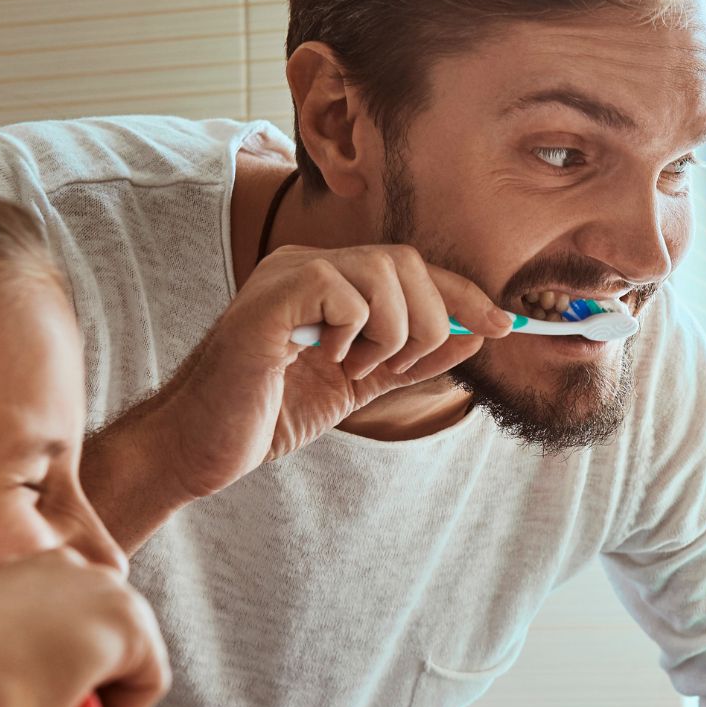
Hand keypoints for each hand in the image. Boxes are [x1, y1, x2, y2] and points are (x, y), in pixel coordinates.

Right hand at [0, 551, 169, 706]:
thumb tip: (30, 700)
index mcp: (8, 573)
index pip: (58, 626)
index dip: (57, 679)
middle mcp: (59, 565)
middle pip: (97, 642)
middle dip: (83, 700)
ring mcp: (100, 586)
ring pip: (123, 668)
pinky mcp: (133, 621)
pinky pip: (146, 687)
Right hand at [141, 246, 513, 501]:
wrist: (201, 445)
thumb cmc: (266, 413)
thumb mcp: (357, 385)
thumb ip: (409, 360)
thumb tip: (472, 338)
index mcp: (328, 280)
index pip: (413, 269)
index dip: (464, 295)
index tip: (504, 326)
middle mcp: (308, 264)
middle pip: (408, 262)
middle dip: (428, 323)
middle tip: (396, 369)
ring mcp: (286, 274)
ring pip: (385, 275)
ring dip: (391, 335)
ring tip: (350, 368)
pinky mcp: (270, 298)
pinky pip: (344, 294)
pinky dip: (352, 336)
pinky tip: (319, 360)